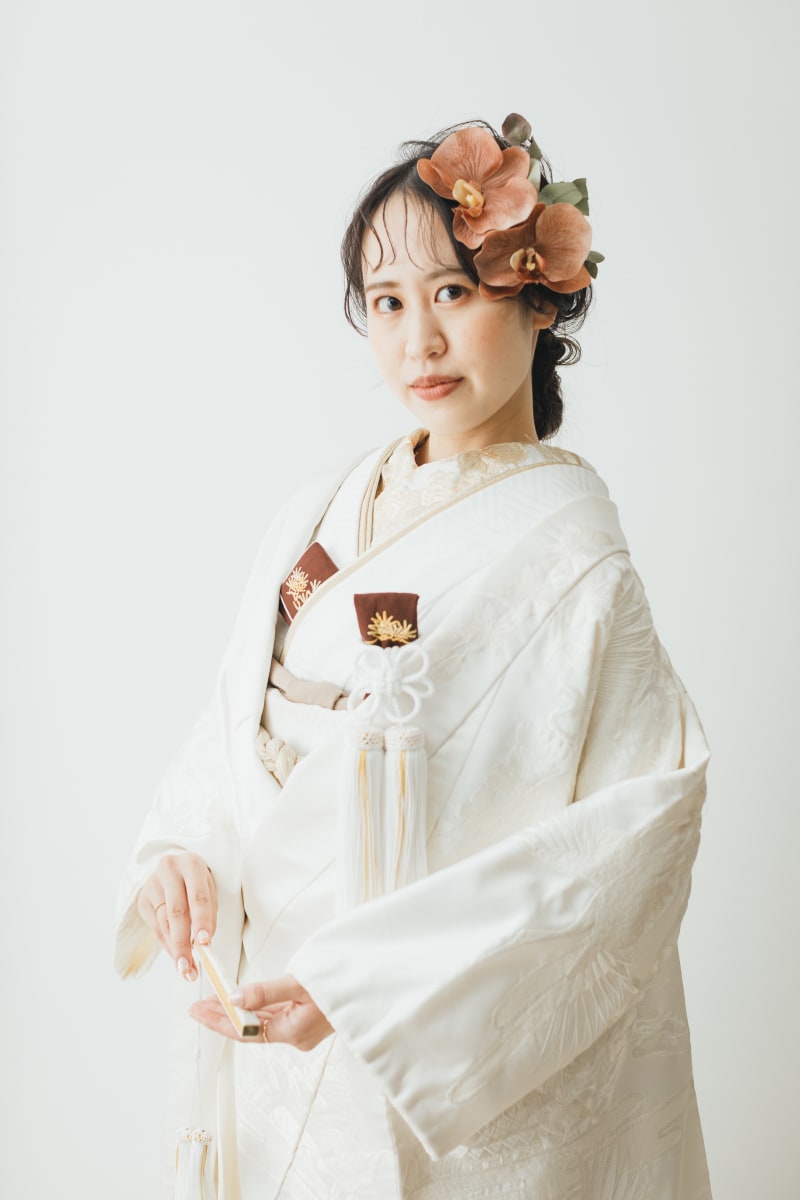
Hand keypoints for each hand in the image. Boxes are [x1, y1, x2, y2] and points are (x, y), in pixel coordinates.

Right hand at [137, 853, 216, 981]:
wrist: (176, 867)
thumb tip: (203, 944)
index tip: (204, 944)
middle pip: (176, 912)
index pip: (197, 897)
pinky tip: (176, 956)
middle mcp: (169, 870)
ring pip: (164, 923)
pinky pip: (155, 928)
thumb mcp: (210, 889)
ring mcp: (152, 884)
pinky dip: (167, 945)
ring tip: (186, 969)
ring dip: (175, 950)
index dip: (201, 922)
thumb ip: (208, 913)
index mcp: (191, 864)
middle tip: (189, 967)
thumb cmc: (198, 882)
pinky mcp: (142, 899)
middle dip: (183, 943)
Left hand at [189, 975, 332, 1050]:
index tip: (197, 1010)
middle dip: (222, 1016)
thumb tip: (234, 998)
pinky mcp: (308, 1020)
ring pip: (261, 1023)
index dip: (218, 1021)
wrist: (374, 990)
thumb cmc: (343, 985)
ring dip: (237, 1012)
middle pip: (249, 1029)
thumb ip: (267, 991)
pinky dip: (257, 1008)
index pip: (244, 1031)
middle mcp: (295, 1036)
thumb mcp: (302, 984)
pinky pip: (275, 1017)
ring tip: (214, 1001)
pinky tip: (245, 1001)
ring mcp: (303, 1029)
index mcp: (292, 1032)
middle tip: (197, 1006)